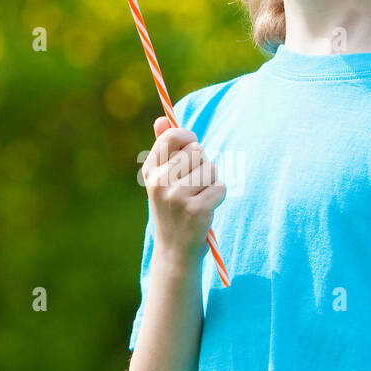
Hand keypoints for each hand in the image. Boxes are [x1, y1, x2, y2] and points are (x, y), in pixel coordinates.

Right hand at [142, 115, 224, 262]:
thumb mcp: (163, 179)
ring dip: (212, 181)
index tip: (192, 149)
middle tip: (193, 185)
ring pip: (211, 168)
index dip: (188, 138)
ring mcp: (177, 197)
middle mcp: (160, 182)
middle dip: (203, 164)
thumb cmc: (173, 209)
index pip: (172, 136)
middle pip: (197, 151)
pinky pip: (220, 187)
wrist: (175, 251)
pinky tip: (207, 209)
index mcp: (150, 171)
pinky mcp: (196, 210)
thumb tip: (161, 119)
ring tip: (200, 197)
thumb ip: (164, 149)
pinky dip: (218, 196)